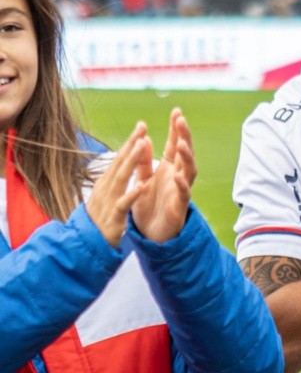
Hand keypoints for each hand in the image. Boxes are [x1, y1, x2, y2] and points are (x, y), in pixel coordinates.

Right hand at [85, 123, 147, 246]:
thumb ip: (114, 178)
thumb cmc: (99, 219)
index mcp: (106, 183)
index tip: (141, 125)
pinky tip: (142, 186)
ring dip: (131, 161)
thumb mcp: (106, 195)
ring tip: (142, 145)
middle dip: (131, 144)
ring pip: (121, 179)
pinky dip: (132, 195)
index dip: (130, 142)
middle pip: (119, 163)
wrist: (85, 247)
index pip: (119, 159)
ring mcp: (108, 202)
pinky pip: (123, 205)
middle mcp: (106, 189)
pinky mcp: (113, 218)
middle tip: (142, 127)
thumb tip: (121, 159)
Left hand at [131, 108, 197, 243]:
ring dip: (186, 157)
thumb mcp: (143, 179)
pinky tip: (178, 176)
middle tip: (181, 121)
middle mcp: (178, 175)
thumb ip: (143, 161)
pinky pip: (184, 193)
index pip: (174, 144)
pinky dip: (182, 185)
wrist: (150, 234)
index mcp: (169, 167)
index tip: (176, 112)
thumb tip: (144, 138)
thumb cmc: (148, 205)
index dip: (176, 129)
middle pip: (185, 152)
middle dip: (184, 136)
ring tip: (181, 144)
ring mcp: (181, 189)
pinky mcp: (179, 206)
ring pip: (189, 170)